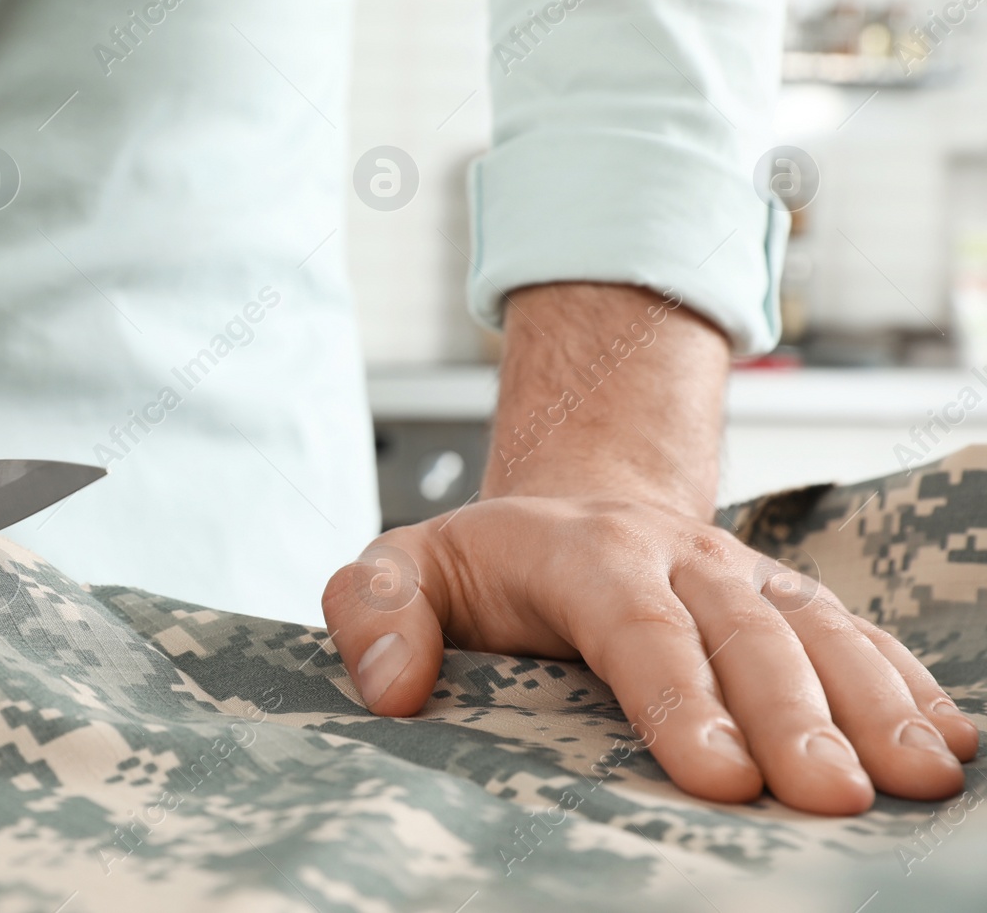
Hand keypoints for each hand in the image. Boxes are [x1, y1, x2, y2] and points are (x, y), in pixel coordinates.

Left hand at [324, 281, 974, 815]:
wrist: (570, 505)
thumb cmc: (481, 563)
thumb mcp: (400, 566)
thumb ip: (374, 609)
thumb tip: (391, 686)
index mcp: (579, 552)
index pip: (634, 624)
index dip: (679, 697)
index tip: (717, 779)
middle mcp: (676, 556)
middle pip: (743, 632)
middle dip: (793, 715)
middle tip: (833, 798)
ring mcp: (742, 575)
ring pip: (817, 628)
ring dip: (873, 701)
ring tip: (919, 777)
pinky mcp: (785, 600)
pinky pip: (856, 634)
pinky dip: (905, 684)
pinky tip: (948, 740)